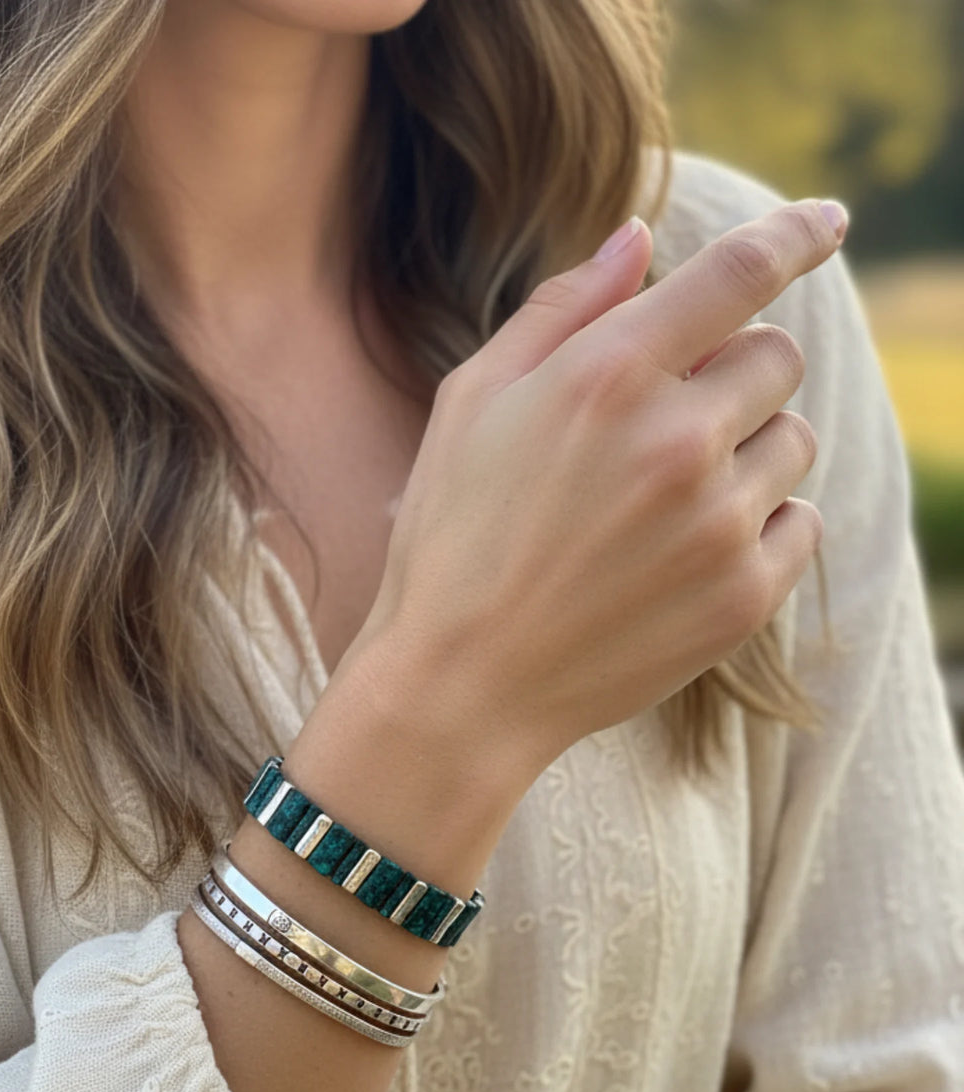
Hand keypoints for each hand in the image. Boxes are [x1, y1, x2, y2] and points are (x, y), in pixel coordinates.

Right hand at [352, 199, 845, 780]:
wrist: (462, 683)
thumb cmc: (452, 536)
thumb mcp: (472, 403)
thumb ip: (560, 311)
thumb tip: (637, 241)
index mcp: (606, 378)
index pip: (740, 273)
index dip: (795, 233)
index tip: (827, 220)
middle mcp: (678, 442)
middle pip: (776, 356)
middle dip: (730, 369)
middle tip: (666, 415)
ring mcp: (719, 525)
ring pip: (792, 441)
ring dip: (744, 446)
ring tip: (665, 495)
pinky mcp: (743, 597)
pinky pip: (799, 522)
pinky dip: (758, 520)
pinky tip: (685, 547)